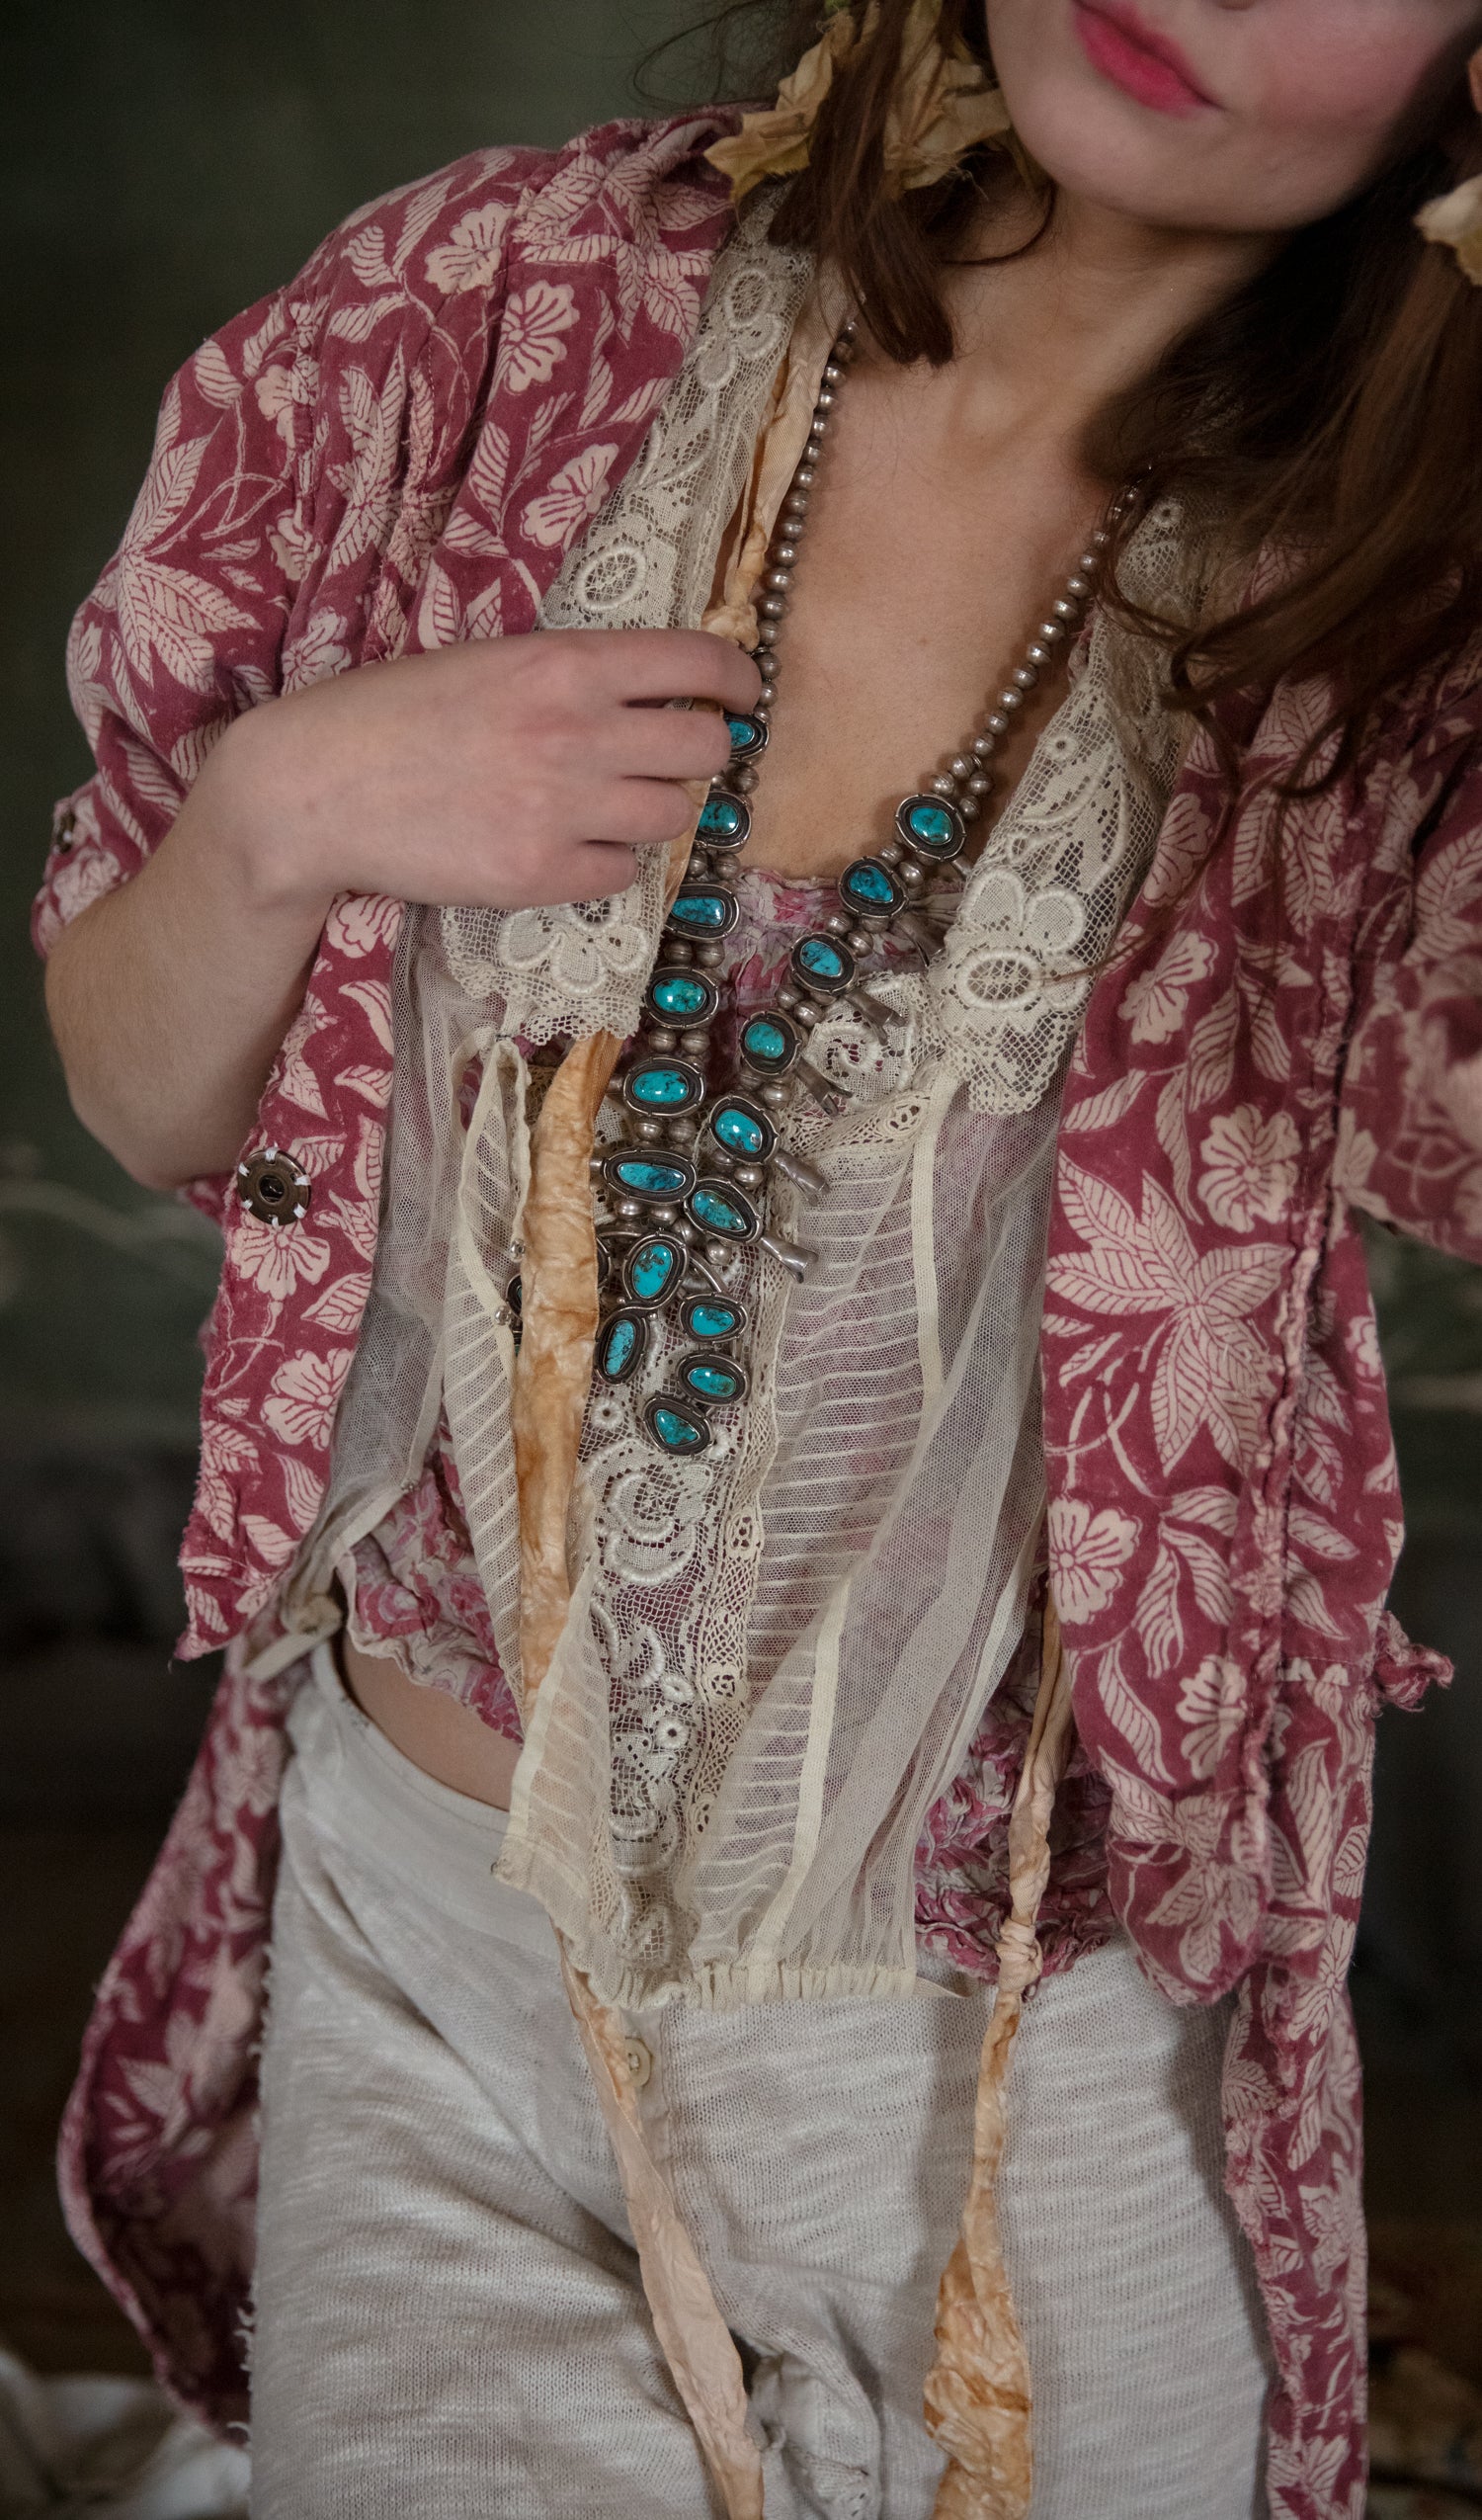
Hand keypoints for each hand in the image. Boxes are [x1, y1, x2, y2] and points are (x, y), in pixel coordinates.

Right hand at [208, 627, 761, 917]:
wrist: (313, 788)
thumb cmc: (389, 714)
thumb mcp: (486, 660)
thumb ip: (567, 672)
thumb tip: (649, 689)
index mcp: (564, 663)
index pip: (699, 663)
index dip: (739, 680)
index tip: (744, 695)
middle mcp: (577, 733)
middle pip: (706, 750)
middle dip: (703, 753)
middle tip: (675, 758)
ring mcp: (561, 810)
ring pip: (674, 817)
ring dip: (653, 811)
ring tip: (607, 806)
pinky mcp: (538, 876)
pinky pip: (622, 875)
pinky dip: (607, 864)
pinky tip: (567, 847)